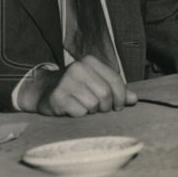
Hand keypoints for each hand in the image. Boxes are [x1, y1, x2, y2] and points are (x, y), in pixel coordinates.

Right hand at [17, 56, 136, 116]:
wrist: (43, 90)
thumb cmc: (75, 87)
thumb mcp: (95, 83)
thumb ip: (115, 89)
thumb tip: (134, 99)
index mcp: (90, 62)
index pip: (115, 79)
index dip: (121, 96)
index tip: (119, 106)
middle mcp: (78, 68)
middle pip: (105, 94)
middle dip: (106, 106)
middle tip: (101, 109)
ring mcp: (66, 82)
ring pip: (93, 104)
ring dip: (92, 110)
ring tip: (84, 107)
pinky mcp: (57, 97)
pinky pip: (79, 112)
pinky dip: (80, 114)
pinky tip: (73, 109)